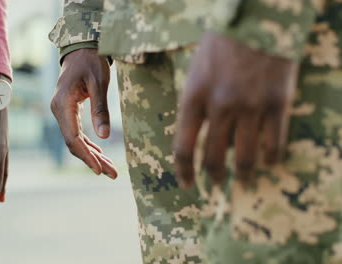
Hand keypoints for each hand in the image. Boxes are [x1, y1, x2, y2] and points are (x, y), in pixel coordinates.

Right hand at [51, 49, 117, 178]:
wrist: (81, 49)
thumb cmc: (91, 61)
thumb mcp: (99, 83)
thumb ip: (100, 109)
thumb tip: (105, 137)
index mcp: (63, 104)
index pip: (72, 138)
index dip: (86, 156)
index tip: (100, 170)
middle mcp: (59, 111)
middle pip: (74, 143)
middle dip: (92, 160)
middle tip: (112, 174)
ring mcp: (62, 112)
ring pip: (76, 141)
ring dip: (92, 155)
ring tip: (111, 170)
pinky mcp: (68, 112)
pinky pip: (77, 134)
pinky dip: (89, 145)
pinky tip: (100, 155)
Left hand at [174, 32, 297, 186]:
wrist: (256, 18)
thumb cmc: (221, 43)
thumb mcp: (196, 71)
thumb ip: (195, 103)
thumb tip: (199, 136)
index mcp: (193, 97)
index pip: (184, 148)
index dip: (184, 172)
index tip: (188, 184)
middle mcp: (220, 106)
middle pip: (214, 159)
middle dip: (214, 176)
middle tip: (216, 183)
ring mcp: (250, 106)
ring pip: (245, 157)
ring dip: (244, 174)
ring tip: (245, 180)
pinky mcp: (277, 103)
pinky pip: (274, 143)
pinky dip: (271, 158)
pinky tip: (269, 162)